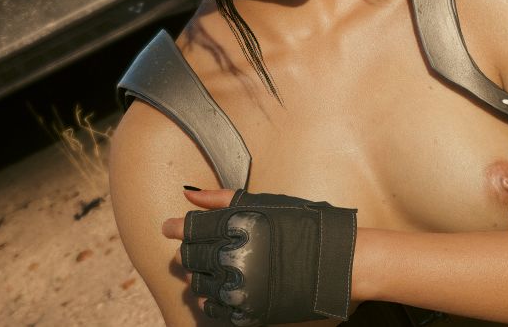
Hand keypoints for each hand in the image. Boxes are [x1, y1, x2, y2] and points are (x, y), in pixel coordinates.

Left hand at [161, 187, 356, 324]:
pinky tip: (220, 287)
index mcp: (235, 227)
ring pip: (197, 284)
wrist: (336, 263)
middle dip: (190, 250)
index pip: (188, 228)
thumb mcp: (265, 202)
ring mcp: (238, 289)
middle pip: (189, 256)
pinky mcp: (246, 312)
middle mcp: (231, 259)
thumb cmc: (305, 225)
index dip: (176, 227)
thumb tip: (188, 195)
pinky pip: (212, 308)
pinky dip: (210, 298)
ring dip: (199, 274)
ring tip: (215, 265)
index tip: (171, 227)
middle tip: (198, 245)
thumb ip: (221, 199)